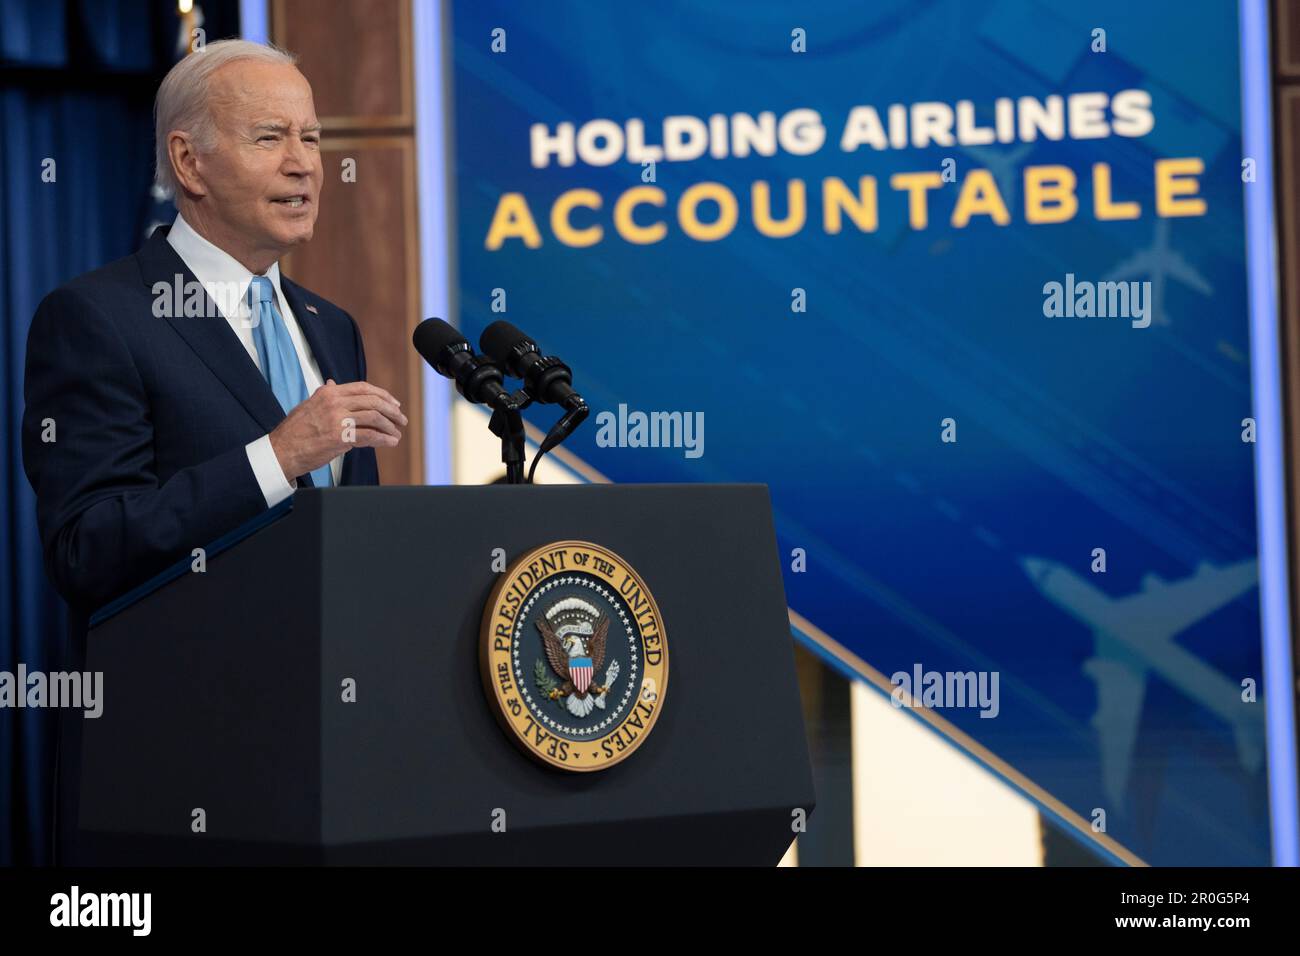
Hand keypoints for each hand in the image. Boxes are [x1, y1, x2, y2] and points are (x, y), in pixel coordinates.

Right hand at [268, 379, 406, 479]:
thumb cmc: (294, 431)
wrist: (281, 450)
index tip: (393, 403)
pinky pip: (369, 435)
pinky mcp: (340, 437)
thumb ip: (324, 394)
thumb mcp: (308, 405)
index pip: (363, 388)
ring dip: (390, 426)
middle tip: (401, 419)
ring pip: (374, 417)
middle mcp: (334, 402)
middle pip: (373, 401)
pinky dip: (384, 439)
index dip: (382, 395)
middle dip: (392, 410)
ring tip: (396, 433)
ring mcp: (337, 419)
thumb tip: (333, 383)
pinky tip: (390, 442)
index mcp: (328, 393)